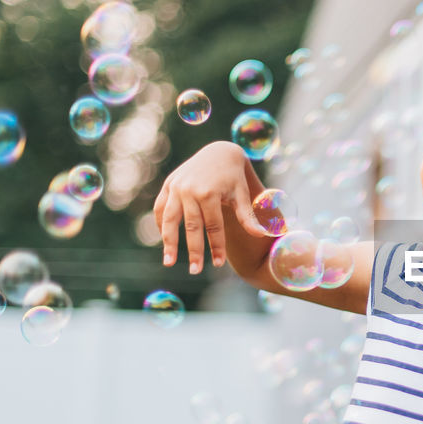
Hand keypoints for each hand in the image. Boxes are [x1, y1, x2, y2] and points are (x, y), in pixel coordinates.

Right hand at [152, 141, 269, 273]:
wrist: (218, 152)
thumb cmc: (234, 177)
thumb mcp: (242, 194)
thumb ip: (248, 216)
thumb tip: (262, 236)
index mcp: (210, 193)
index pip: (213, 227)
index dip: (216, 247)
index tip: (218, 264)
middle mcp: (190, 190)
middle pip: (192, 227)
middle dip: (194, 251)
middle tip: (195, 271)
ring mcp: (176, 187)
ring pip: (170, 220)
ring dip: (168, 242)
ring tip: (168, 262)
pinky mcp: (168, 185)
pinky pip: (161, 208)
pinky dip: (161, 224)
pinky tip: (164, 239)